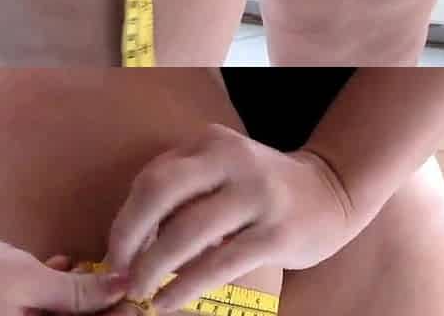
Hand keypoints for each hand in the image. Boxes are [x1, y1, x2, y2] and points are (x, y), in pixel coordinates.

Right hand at [0, 221, 128, 314]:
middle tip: (128, 275)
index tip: (145, 296)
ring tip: (101, 268)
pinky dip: (59, 285)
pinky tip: (64, 263)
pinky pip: (43, 303)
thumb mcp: (25, 283)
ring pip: (65, 314)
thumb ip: (76, 293)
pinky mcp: (6, 307)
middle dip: (106, 304)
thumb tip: (124, 288)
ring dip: (85, 293)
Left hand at [106, 124, 356, 312]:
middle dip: (129, 235)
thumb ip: (181, 192)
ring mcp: (257, 194)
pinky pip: (220, 262)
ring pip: (188, 230)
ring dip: (154, 266)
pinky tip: (169, 300)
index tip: (114, 254)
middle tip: (119, 271)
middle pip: (161, 190)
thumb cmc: (261, 188)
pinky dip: (187, 285)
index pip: (152, 177)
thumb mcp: (221, 172)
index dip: (125, 219)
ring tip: (139, 292)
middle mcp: (232, 160)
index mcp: (211, 143)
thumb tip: (130, 239)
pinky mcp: (277, 232)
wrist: (329, 192)